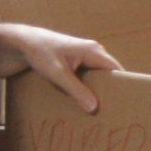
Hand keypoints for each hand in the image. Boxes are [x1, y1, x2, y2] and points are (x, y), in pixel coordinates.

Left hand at [0, 23, 121, 113]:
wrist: (25, 41)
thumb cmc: (41, 54)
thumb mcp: (58, 74)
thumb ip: (76, 90)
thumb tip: (94, 107)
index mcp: (94, 51)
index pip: (117, 69)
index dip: (123, 85)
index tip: (125, 102)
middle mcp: (94, 50)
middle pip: (110, 73)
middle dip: (111, 89)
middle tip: (112, 109)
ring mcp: (86, 54)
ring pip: (99, 74)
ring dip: (99, 88)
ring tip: (101, 107)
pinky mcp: (78, 58)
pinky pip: (90, 73)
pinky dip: (90, 85)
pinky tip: (85, 98)